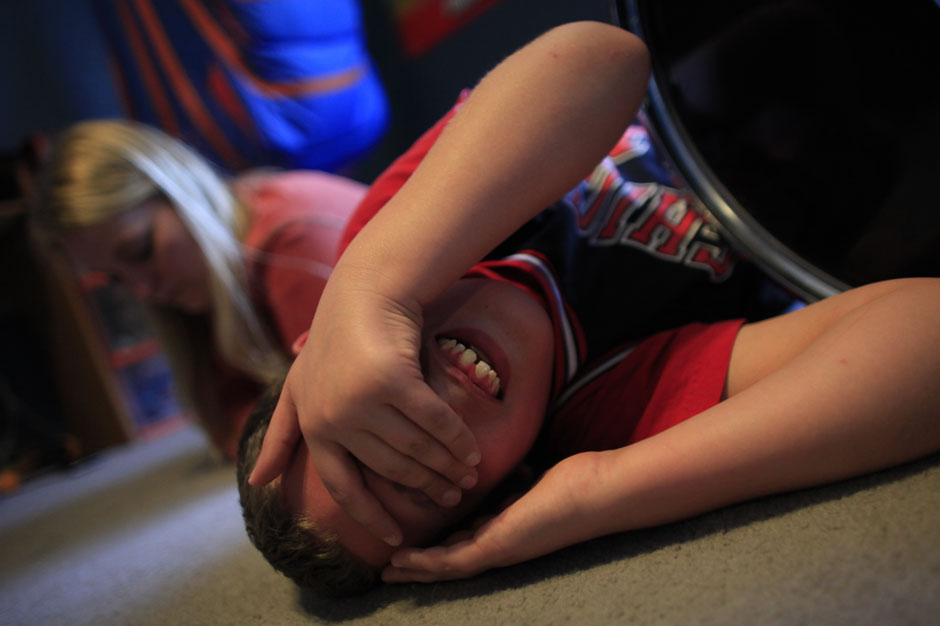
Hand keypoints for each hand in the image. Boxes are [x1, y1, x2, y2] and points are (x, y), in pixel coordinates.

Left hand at [249, 277, 480, 545]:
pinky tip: (472, 451)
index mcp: (314, 429)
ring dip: (446, 467)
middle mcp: (336, 420)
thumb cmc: (331, 344)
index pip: (343, 487)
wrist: (363, 295)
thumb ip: (281, 436)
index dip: (372, 517)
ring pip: (416, 449)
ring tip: (466, 476)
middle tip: (450, 496)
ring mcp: (364, 401)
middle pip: (391, 470)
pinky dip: (457, 439)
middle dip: (425, 487)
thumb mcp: (296, 389)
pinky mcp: (394, 381)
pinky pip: (435, 422)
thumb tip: (257, 483)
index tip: (398, 539)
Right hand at [382, 453, 602, 581]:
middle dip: (422, 563)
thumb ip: (519, 484)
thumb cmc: (578, 483)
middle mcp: (504, 546)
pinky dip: (426, 563)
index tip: (418, 539)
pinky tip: (402, 559)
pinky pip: (455, 560)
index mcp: (510, 530)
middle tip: (392, 567)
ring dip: (416, 569)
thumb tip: (515, 473)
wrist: (602, 492)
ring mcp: (502, 550)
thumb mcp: (536, 482)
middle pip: (454, 559)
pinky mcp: (500, 546)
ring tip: (387, 569)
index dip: (441, 543)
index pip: (468, 541)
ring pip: (448, 567)